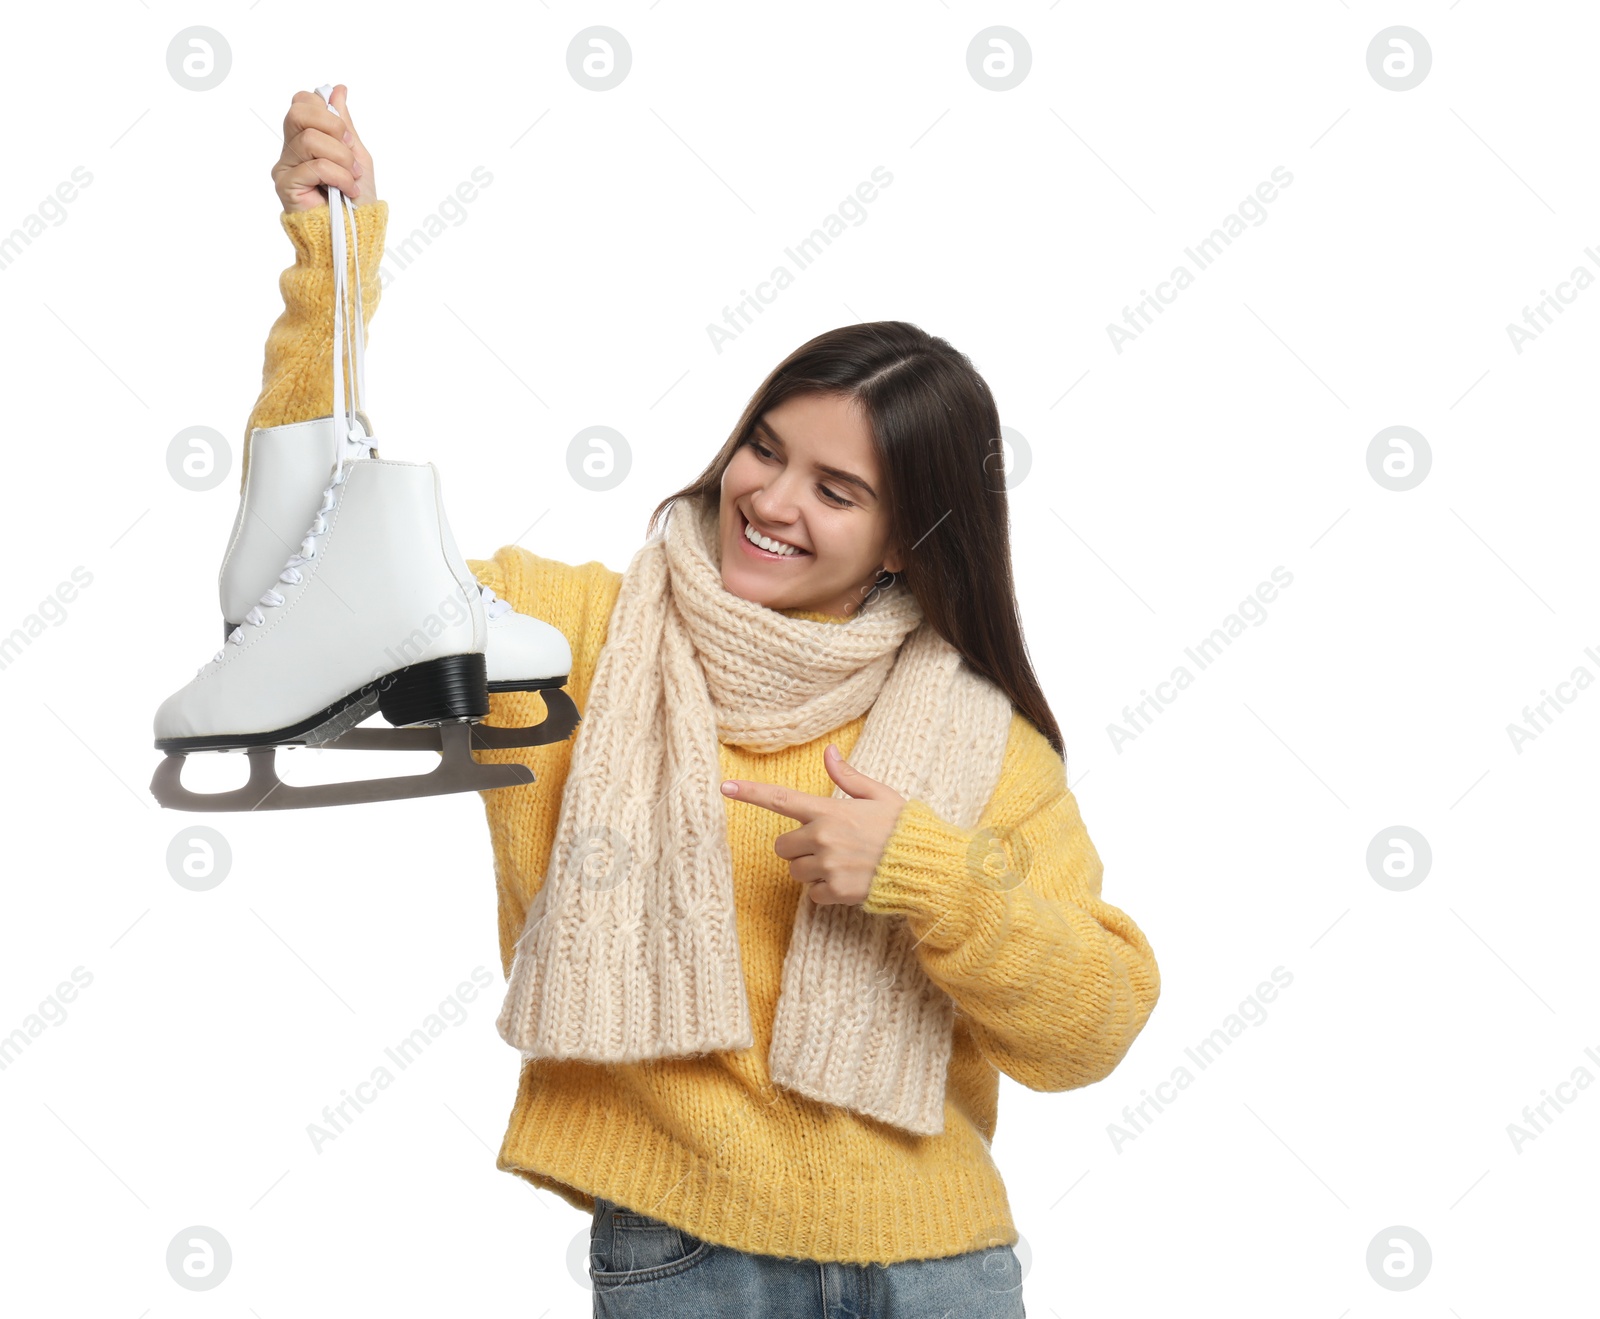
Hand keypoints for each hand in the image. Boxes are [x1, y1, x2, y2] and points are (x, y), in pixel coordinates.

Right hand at [272, 84, 376, 212]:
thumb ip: (344, 123)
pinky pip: (315, 166)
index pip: (302, 102)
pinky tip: (347, 190)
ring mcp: (286, 167)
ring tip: (351, 177)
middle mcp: (291, 149)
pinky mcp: (286, 185)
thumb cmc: (357, 198)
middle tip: (349, 150)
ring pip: (310, 139)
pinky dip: (339, 177)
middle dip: (332, 127)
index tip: (347, 135)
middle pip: (298, 111)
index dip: (326, 110)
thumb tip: (338, 89)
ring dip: (342, 159)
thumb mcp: (356, 154)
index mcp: (305, 137)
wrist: (356, 232)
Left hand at [721, 745, 906, 905]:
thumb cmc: (902, 827)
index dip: (750, 793)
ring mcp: (828, 867)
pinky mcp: (835, 892)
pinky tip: (847, 881)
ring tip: (842, 864)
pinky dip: (824, 891)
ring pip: (795, 871)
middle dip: (798, 847)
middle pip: (783, 846)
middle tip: (827, 846)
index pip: (781, 800)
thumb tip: (828, 754)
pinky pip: (811, 894)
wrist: (924, 865)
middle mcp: (823, 838)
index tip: (724, 787)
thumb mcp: (878, 795)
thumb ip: (847, 778)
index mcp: (829, 811)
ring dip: (810, 869)